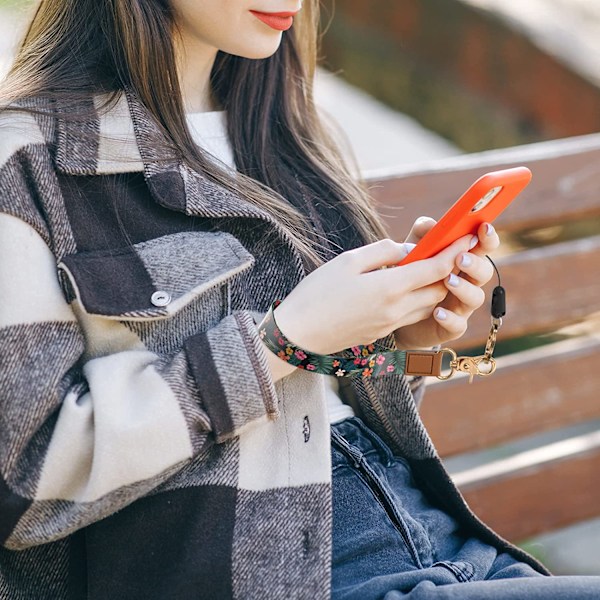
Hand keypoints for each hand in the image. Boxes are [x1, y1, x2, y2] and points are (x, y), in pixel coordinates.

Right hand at [273, 232, 474, 354]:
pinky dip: (418, 300)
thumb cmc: (317, 293)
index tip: (468, 236)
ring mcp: (391, 325)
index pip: (436, 268)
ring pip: (429, 305)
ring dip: (435, 287)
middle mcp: (397, 309)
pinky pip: (412, 315)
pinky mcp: (383, 333)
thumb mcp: (348, 261)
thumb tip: (408, 250)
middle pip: (440, 290)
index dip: (456, 251)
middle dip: (449, 270)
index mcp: (390, 288)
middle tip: (448, 250)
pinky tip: (405, 287)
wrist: (299, 335)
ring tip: (427, 268)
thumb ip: (383, 251)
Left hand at [393, 217, 499, 348]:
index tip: (484, 227)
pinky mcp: (451, 327)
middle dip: (475, 263)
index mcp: (464, 261)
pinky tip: (437, 312)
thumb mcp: (415, 251)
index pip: (483, 247)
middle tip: (459, 257)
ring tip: (447, 280)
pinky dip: (449, 318)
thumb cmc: (412, 276)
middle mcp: (468, 283)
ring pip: (476, 298)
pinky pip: (458, 325)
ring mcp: (462, 306)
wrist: (397, 312)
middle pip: (484, 272)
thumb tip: (431, 224)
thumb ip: (423, 236)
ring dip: (463, 288)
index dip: (488, 237)